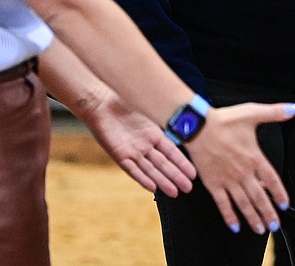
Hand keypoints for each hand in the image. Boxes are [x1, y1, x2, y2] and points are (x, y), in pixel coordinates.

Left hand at [80, 91, 196, 195]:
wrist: (101, 103)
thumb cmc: (124, 101)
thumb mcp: (146, 109)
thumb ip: (160, 117)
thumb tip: (182, 118)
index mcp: (154, 134)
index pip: (172, 151)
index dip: (182, 163)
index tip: (193, 173)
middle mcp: (145, 145)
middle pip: (164, 163)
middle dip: (176, 176)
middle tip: (188, 188)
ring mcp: (133, 151)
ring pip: (151, 169)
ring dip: (163, 181)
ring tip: (175, 192)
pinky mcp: (119, 155)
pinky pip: (132, 169)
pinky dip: (142, 178)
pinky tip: (152, 188)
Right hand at [185, 102, 294, 234]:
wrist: (198, 127)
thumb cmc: (224, 120)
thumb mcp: (252, 113)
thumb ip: (275, 112)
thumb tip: (293, 109)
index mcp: (254, 157)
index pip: (272, 180)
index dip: (279, 193)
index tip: (284, 204)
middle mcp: (243, 172)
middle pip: (259, 197)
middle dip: (268, 213)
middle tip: (275, 225)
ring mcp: (228, 180)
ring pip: (244, 203)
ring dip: (253, 218)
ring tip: (260, 229)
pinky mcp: (213, 183)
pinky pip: (223, 204)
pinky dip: (230, 216)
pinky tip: (235, 226)